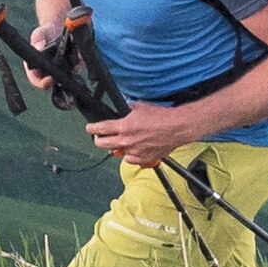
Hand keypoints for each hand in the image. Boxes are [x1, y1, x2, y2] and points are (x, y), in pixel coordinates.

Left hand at [86, 102, 203, 170]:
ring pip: (116, 152)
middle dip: (98, 139)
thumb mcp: (140, 107)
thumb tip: (122, 110)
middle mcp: (126, 141)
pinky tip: (135, 149)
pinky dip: (130, 155)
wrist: (177, 128)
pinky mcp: (143, 159)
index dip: (91, 128)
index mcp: (124, 126)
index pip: (100, 129)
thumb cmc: (161, 117)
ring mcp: (134, 151)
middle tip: (100, 136)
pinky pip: (130, 159)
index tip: (89, 128)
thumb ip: (127, 109)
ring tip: (124, 141)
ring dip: (117, 147)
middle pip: (102, 144)